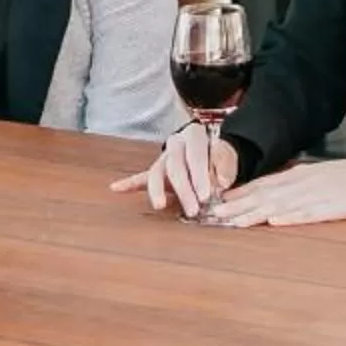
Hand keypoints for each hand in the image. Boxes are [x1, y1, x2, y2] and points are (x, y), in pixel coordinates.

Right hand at [110, 121, 240, 217]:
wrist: (211, 151)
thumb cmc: (220, 155)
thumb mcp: (229, 154)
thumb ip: (226, 165)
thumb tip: (222, 182)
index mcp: (194, 135)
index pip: (196, 155)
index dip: (201, 175)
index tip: (206, 195)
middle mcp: (175, 144)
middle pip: (175, 166)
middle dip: (184, 190)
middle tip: (193, 210)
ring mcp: (163, 157)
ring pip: (156, 172)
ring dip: (157, 191)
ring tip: (159, 205)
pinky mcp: (156, 171)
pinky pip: (141, 177)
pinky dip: (129, 184)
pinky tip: (116, 188)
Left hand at [204, 157, 345, 228]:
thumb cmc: (339, 177)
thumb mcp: (309, 174)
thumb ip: (287, 183)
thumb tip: (263, 192)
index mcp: (293, 176)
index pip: (259, 185)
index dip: (237, 194)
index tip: (216, 202)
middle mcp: (298, 184)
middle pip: (263, 196)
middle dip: (237, 207)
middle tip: (215, 216)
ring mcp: (312, 196)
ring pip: (278, 206)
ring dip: (255, 214)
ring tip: (235, 223)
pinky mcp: (328, 209)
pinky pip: (307, 214)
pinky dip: (290, 218)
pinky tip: (275, 222)